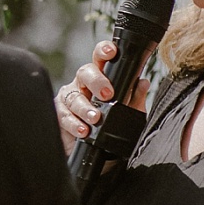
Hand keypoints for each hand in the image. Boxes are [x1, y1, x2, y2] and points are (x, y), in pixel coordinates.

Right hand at [56, 39, 151, 156]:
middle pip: (84, 73)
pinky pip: (64, 116)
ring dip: (85, 108)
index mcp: (99, 78)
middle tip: (107, 94)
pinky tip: (83, 130)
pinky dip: (74, 124)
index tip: (111, 52)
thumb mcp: (127, 113)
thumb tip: (143, 82)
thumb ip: (134, 98)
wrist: (95, 153)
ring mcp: (69, 99)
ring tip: (95, 118)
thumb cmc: (110, 126)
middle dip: (96, 81)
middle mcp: (82, 85)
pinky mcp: (60, 115)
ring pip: (74, 97)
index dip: (103, 51)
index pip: (100, 59)